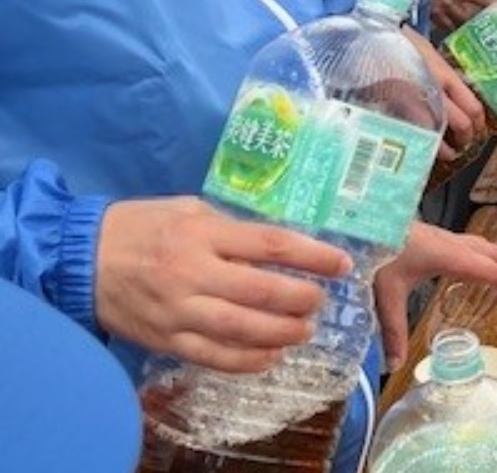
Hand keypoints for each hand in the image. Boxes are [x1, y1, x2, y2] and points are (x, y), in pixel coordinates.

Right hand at [96, 197, 351, 373]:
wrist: (79, 257)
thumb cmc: (143, 226)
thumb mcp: (190, 211)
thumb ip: (232, 230)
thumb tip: (281, 248)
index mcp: (204, 234)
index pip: (272, 245)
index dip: (314, 257)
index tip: (342, 264)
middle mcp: (193, 273)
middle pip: (263, 292)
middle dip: (302, 299)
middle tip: (320, 301)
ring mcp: (178, 311)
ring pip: (241, 330)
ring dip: (282, 334)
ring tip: (304, 330)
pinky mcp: (165, 339)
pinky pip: (213, 357)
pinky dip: (247, 361)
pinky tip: (270, 357)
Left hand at [373, 223, 496, 371]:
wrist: (365, 221)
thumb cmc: (377, 250)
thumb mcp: (386, 293)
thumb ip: (393, 329)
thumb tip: (395, 365)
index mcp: (450, 255)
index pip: (492, 271)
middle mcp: (454, 244)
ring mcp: (447, 238)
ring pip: (488, 248)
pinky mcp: (438, 237)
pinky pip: (475, 247)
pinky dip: (489, 259)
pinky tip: (480, 271)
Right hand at [403, 27, 484, 158]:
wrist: (369, 41)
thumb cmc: (400, 45)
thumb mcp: (429, 55)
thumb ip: (443, 76)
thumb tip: (459, 96)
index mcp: (445, 76)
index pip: (474, 107)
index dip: (479, 124)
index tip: (478, 131)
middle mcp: (434, 92)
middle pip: (462, 125)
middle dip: (466, 140)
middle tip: (464, 145)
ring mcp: (413, 104)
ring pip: (439, 136)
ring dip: (447, 150)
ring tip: (448, 153)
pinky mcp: (393, 113)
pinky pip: (415, 137)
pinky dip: (423, 147)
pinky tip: (424, 149)